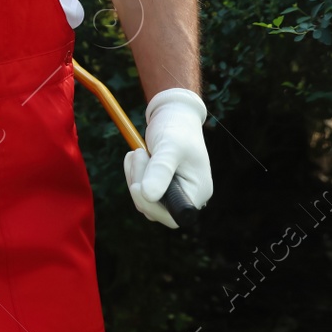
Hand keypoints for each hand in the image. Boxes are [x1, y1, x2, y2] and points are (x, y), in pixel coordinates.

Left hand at [123, 87, 211, 228]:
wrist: (174, 114)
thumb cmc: (177, 128)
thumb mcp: (169, 146)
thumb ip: (160, 170)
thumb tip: (148, 195)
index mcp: (198, 192)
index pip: (172, 217)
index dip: (152, 205)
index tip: (137, 185)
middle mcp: (188, 197)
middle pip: (155, 209)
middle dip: (140, 183)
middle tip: (138, 153)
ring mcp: (174, 192)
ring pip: (145, 200)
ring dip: (135, 177)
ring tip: (138, 152)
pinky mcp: (162, 186)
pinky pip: (142, 191)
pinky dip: (134, 174)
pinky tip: (135, 156)